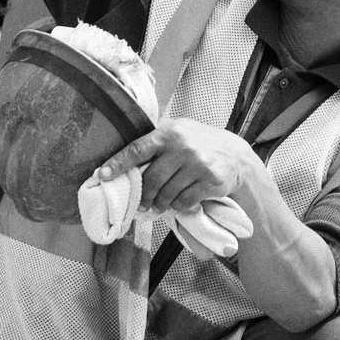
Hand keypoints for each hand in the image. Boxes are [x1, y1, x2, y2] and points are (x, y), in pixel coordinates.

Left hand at [99, 121, 263, 214]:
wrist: (237, 156)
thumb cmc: (200, 144)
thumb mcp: (180, 134)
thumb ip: (156, 144)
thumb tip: (123, 165)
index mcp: (170, 133)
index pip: (138, 149)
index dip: (118, 163)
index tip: (103, 175)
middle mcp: (183, 147)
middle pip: (151, 180)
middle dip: (144, 195)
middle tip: (143, 202)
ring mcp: (197, 164)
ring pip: (166, 194)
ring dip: (161, 203)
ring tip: (161, 202)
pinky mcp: (209, 181)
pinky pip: (183, 202)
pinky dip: (178, 206)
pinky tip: (180, 201)